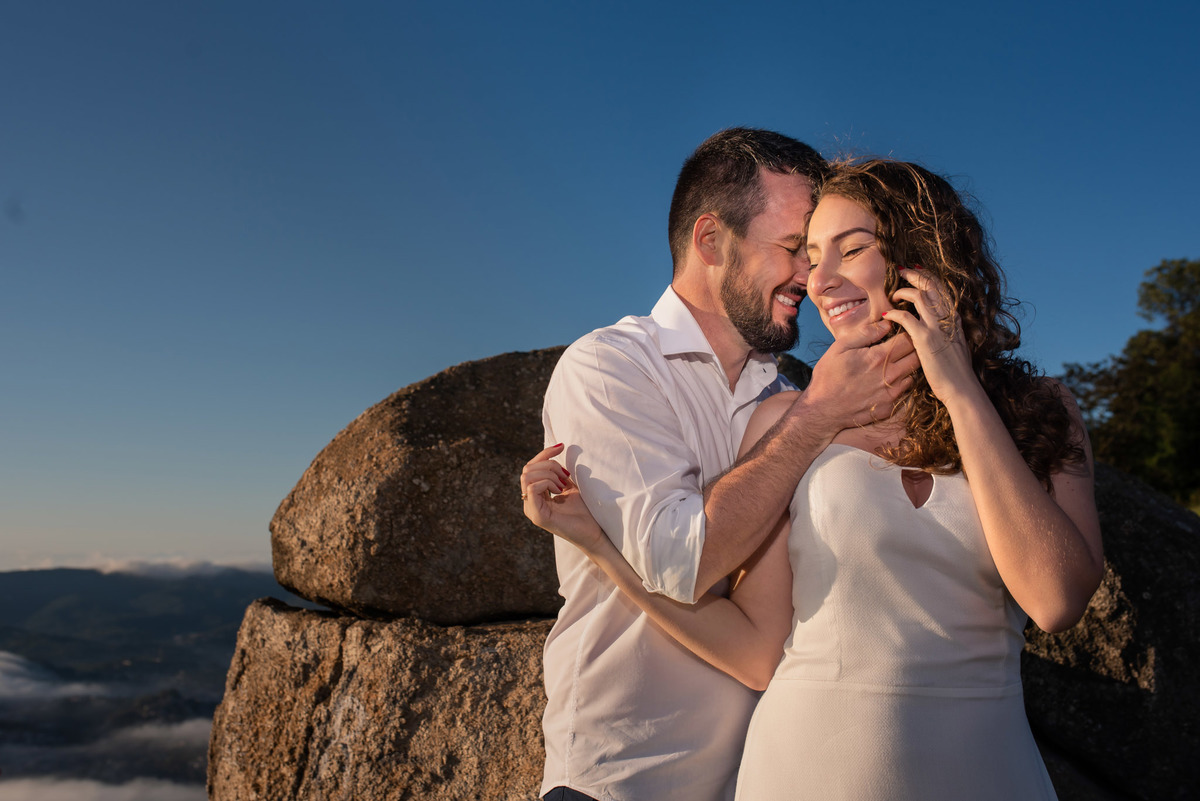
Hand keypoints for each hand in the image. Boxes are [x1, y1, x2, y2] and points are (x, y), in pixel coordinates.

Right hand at [520, 444, 607, 553]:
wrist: (593, 533)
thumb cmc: (584, 511)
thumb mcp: (570, 486)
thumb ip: (559, 473)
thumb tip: (555, 450)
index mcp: (536, 495)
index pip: (531, 467)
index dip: (545, 453)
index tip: (562, 446)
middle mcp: (530, 502)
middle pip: (527, 469)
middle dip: (548, 464)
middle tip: (566, 474)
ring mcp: (532, 509)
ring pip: (527, 476)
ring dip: (548, 473)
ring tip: (563, 483)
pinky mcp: (537, 516)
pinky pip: (532, 488)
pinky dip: (547, 483)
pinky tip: (560, 490)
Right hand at [801, 318, 920, 430]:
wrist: (822, 410)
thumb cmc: (828, 376)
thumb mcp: (840, 347)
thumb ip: (865, 333)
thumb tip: (887, 324)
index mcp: (879, 357)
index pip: (909, 339)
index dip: (908, 332)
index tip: (901, 331)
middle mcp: (890, 375)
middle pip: (918, 356)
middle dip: (914, 348)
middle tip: (902, 345)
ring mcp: (892, 393)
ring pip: (914, 373)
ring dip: (908, 365)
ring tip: (895, 362)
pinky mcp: (890, 407)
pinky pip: (906, 390)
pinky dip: (902, 382)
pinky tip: (888, 380)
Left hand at [884, 268, 977, 406]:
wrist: (961, 387)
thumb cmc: (957, 370)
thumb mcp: (956, 344)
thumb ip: (947, 331)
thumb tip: (938, 325)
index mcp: (954, 318)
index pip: (941, 288)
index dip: (928, 276)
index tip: (916, 270)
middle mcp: (947, 318)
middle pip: (930, 285)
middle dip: (914, 274)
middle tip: (901, 271)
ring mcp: (936, 327)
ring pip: (918, 295)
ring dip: (903, 291)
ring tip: (893, 294)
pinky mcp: (924, 338)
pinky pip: (905, 317)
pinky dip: (894, 312)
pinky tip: (886, 314)